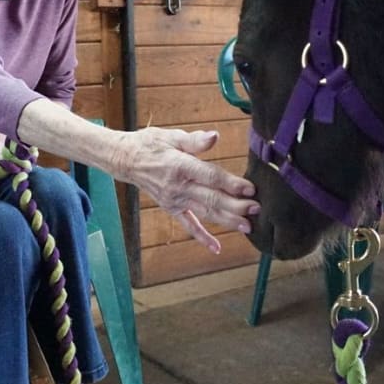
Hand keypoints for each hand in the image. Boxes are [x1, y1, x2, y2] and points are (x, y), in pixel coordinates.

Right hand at [112, 127, 257, 253]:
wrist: (126, 160)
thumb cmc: (151, 144)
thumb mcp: (171, 136)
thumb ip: (194, 140)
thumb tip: (215, 137)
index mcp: (180, 166)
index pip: (210, 177)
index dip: (231, 184)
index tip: (250, 188)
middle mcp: (178, 187)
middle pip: (211, 199)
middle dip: (236, 205)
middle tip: (256, 209)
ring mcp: (175, 201)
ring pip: (205, 213)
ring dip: (227, 220)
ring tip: (248, 227)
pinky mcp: (172, 208)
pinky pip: (189, 225)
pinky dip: (202, 237)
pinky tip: (216, 248)